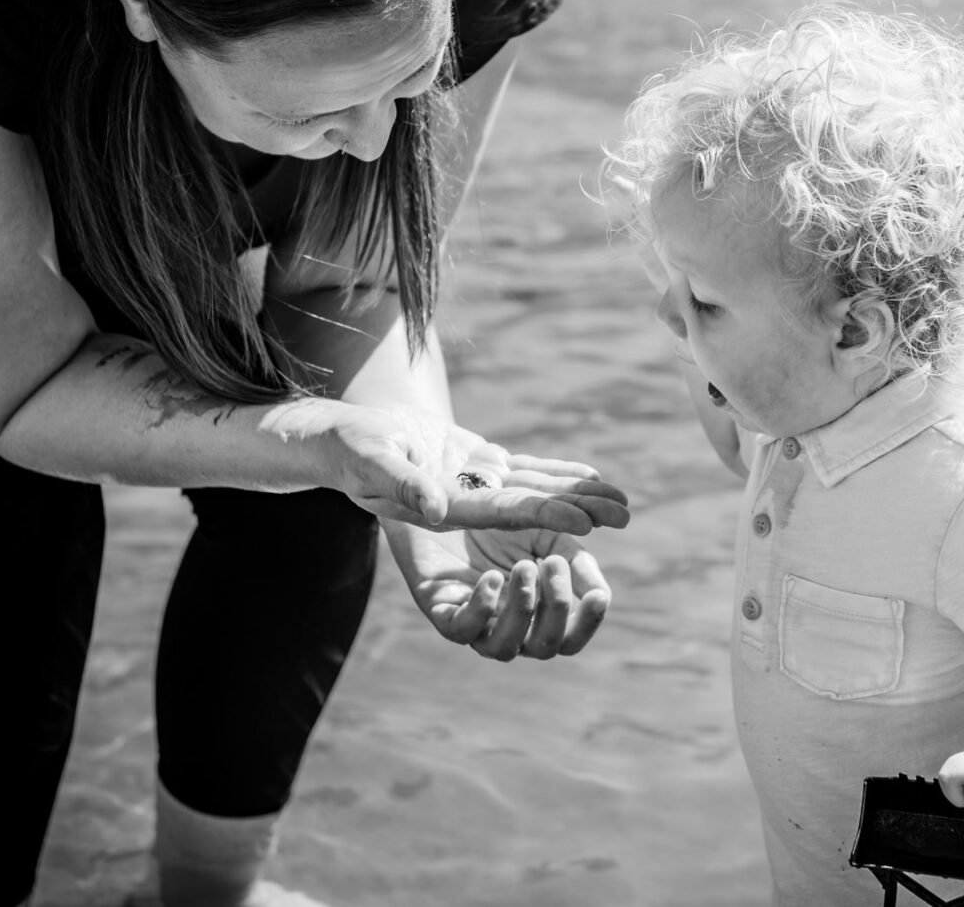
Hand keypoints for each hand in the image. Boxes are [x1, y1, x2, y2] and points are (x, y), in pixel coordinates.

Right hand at [264, 400, 628, 531]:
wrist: (337, 440)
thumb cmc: (345, 447)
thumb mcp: (370, 459)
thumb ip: (402, 484)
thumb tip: (435, 510)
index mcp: (442, 507)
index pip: (503, 513)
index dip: (546, 514)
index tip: (587, 522)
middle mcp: (465, 503)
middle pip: (531, 507)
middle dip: (577, 511)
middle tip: (626, 516)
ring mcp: (472, 486)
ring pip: (534, 489)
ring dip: (577, 494)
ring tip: (622, 501)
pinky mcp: (473, 468)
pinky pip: (522, 471)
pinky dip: (555, 473)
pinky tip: (589, 477)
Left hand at [391, 525, 610, 659]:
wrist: (448, 500)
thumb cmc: (505, 526)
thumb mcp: (549, 538)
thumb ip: (578, 561)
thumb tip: (602, 591)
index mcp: (537, 614)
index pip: (569, 639)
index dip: (587, 624)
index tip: (599, 595)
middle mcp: (508, 627)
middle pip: (543, 648)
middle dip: (555, 609)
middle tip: (554, 564)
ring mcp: (475, 622)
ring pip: (503, 648)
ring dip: (522, 609)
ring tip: (525, 565)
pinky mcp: (441, 611)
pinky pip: (461, 629)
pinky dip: (482, 608)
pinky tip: (493, 577)